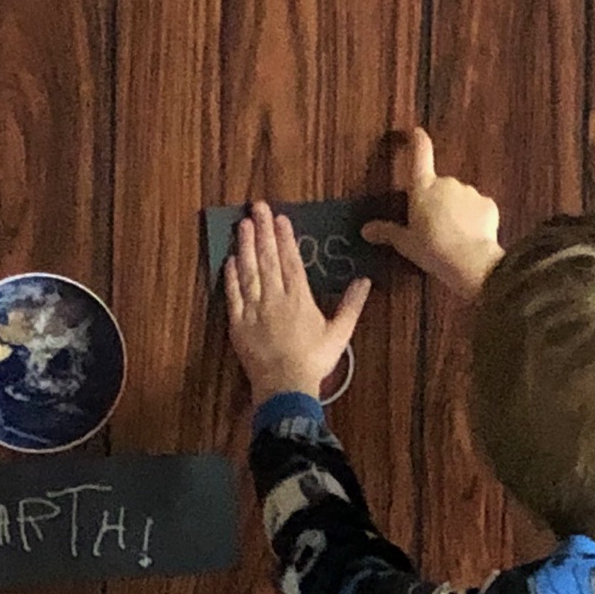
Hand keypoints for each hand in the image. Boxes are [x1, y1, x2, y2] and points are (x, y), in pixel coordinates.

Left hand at [225, 202, 371, 402]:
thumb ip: (351, 304)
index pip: (290, 261)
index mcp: (299, 298)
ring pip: (248, 272)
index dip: (285, 237)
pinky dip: (231, 277)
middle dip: (263, 231)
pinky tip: (230, 260)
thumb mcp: (340, 333)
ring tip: (242, 224)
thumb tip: (364, 281)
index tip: (280, 218)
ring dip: (245, 246)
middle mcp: (275, 298)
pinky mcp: (238, 324)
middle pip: (267, 259)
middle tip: (256, 207)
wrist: (285, 386)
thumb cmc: (315, 361)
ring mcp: (254, 310)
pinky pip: (233, 295)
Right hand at [362, 128, 502, 299]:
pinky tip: (469, 238)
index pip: (420, 154)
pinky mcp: (487, 204)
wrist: (471, 262)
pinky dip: (474, 220)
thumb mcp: (406, 243)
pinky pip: (478, 210)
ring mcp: (469, 192)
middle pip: (439, 186)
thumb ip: (387, 232)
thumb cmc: (434, 251)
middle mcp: (447, 183)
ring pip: (459, 199)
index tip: (416, 132)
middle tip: (432, 228)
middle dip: (437, 202)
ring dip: (455, 212)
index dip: (417, 141)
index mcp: (423, 188)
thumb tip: (367, 230)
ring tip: (451, 238)